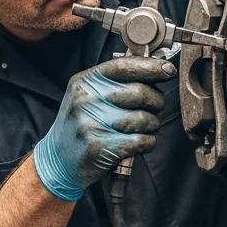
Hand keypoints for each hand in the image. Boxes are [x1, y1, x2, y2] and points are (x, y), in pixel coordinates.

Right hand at [33, 56, 175, 201]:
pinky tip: (139, 143)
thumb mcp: (88, 95)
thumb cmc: (80, 125)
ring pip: (144, 119)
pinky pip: (141, 141)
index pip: (124, 66)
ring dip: (152, 125)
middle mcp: (86, 99)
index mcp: (85, 82)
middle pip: (140, 92)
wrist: (58, 160)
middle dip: (156, 102)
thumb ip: (115, 82)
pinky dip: (147, 143)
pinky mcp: (100, 147)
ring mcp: (91, 123)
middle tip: (153, 109)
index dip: (151, 67)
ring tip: (142, 128)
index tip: (168, 70)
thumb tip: (154, 67)